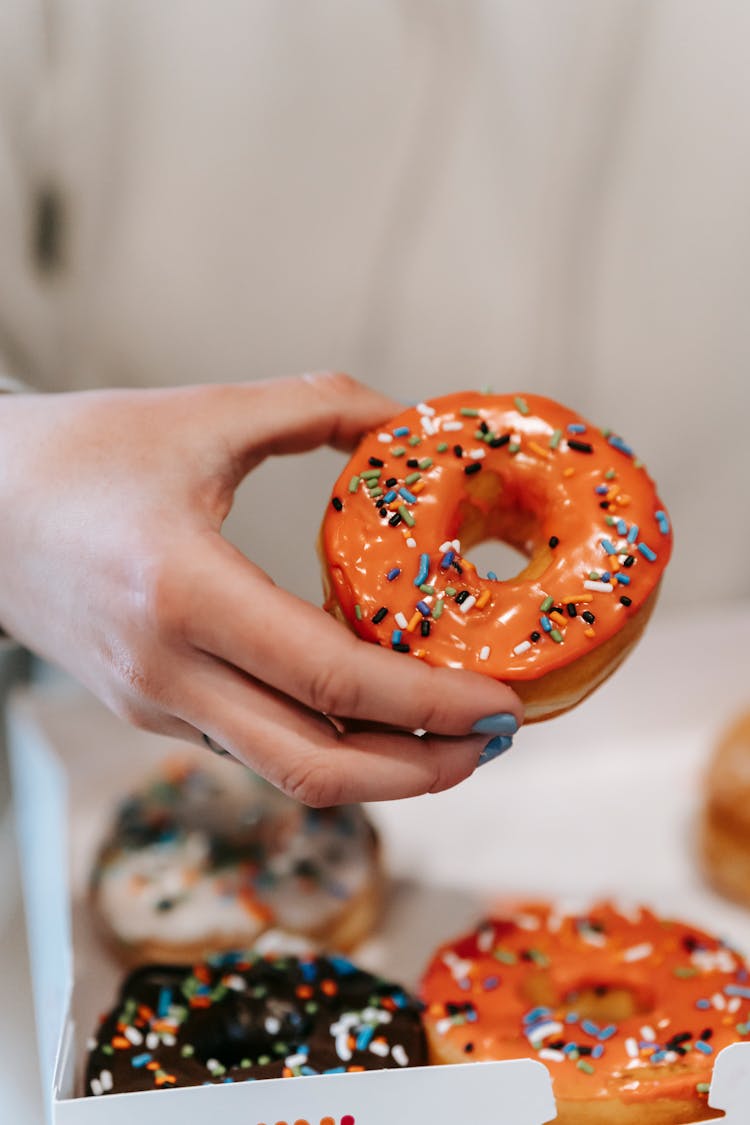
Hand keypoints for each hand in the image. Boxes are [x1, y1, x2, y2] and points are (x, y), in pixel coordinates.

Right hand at [0, 373, 521, 802]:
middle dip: (421, 771)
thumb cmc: (75, 455)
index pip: (331, 677)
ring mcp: (154, 703)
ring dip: (377, 767)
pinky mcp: (149, 709)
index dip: (429, 704)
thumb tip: (403, 418)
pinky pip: (252, 748)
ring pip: (285, 771)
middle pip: (316, 765)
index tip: (500, 704)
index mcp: (183, 591)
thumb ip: (314, 407)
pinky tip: (367, 709)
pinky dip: (324, 741)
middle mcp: (167, 669)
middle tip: (492, 741)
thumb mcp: (200, 415)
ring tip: (447, 734)